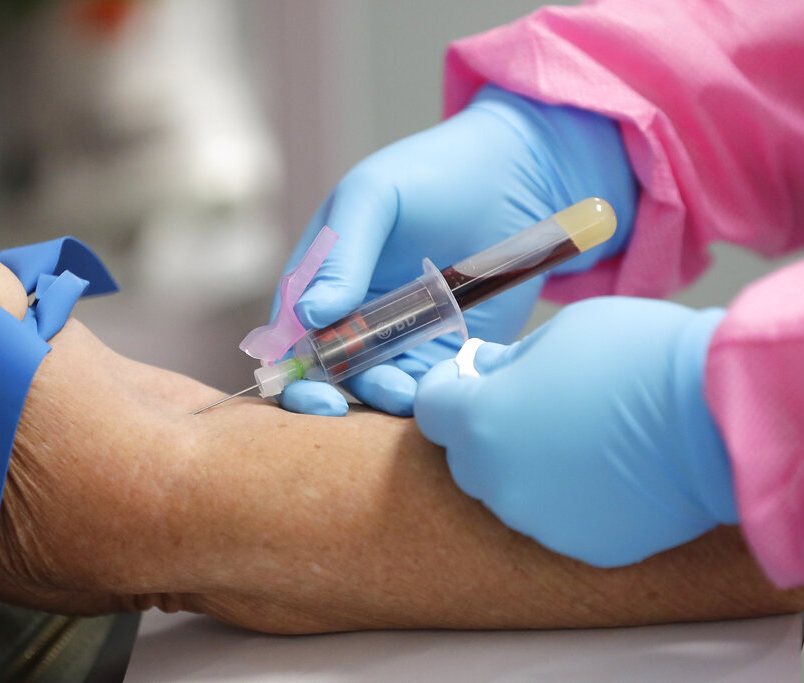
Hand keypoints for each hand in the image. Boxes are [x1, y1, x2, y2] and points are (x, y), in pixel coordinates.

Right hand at [277, 84, 636, 416]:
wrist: (514, 175)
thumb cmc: (433, 174)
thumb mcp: (374, 197)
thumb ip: (340, 254)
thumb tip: (310, 316)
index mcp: (322, 275)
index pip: (289, 329)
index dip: (288, 363)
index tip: (303, 384)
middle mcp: (353, 312)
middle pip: (323, 369)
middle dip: (322, 396)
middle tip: (335, 411)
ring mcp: (398, 335)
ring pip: (372, 385)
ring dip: (378, 397)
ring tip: (403, 392)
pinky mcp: (442, 350)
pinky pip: (422, 385)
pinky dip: (422, 398)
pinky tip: (433, 392)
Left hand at [414, 297, 738, 566]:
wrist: (721, 417)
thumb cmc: (641, 358)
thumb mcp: (562, 331)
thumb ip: (511, 361)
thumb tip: (490, 375)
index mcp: (482, 420)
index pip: (430, 408)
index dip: (447, 387)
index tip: (467, 377)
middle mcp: (498, 480)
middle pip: (467, 455)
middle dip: (486, 429)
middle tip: (533, 402)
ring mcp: (540, 520)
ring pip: (512, 490)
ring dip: (528, 466)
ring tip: (581, 437)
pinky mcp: (584, 547)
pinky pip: (559, 517)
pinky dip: (571, 496)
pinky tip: (610, 470)